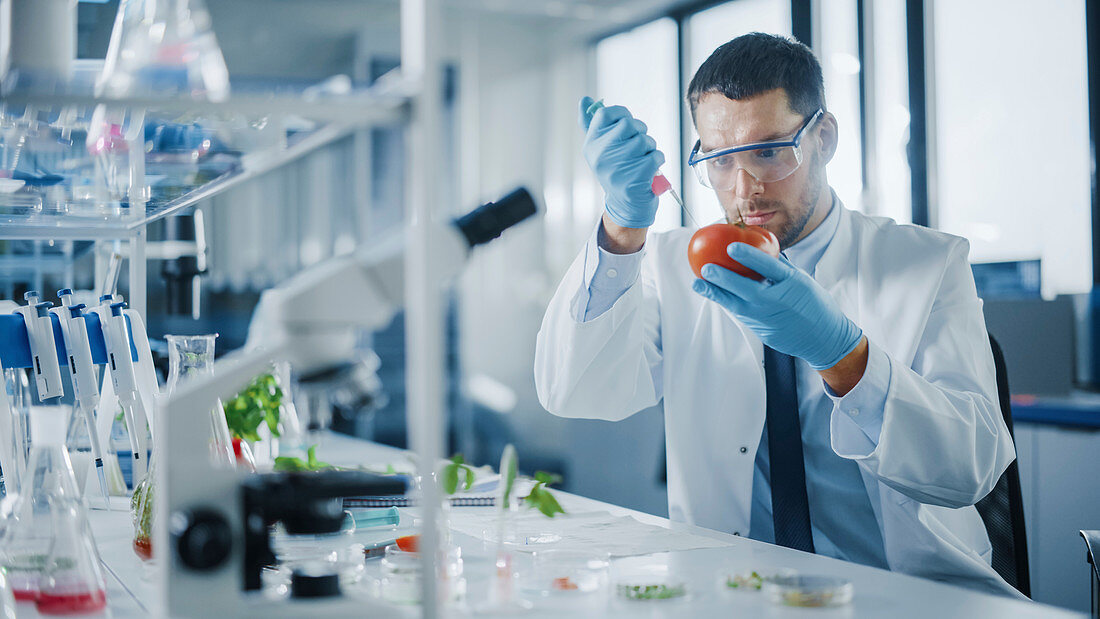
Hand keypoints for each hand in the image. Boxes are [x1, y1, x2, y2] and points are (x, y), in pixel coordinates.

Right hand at [579, 96, 664, 228]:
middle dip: (640, 131)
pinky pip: (655, 155)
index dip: (622, 114)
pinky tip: (649, 169)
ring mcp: (616, 169)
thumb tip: (584, 100)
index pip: (605, 114)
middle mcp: (600, 156)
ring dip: (650, 147)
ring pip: (644, 140)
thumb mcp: (601, 149)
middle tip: (638, 146)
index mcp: (591, 145)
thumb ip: (592, 124)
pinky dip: (657, 160)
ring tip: (642, 159)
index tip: (627, 125)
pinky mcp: (634, 180)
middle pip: (628, 124)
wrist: (626, 205)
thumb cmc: (617, 171)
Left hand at [691, 242, 862, 370]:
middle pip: (746, 288)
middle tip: (705, 267)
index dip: (749, 256)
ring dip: (715, 294)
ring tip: (697, 284)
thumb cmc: (813, 303)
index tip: (731, 246)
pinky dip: (726, 303)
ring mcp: (768, 319)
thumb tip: (758, 249)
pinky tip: (712, 293)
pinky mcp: (761, 331)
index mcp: (792, 284)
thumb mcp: (802, 281)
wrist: (824, 338)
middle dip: (723, 278)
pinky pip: (740, 314)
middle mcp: (778, 301)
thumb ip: (780, 268)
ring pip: (736, 305)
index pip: (769, 267)